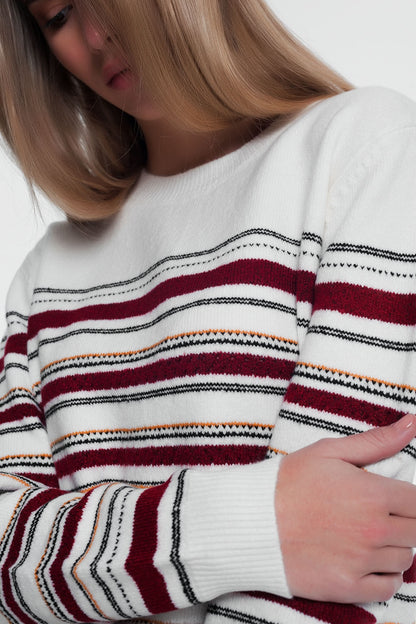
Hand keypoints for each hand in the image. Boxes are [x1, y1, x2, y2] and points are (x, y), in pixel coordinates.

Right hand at [275, 414, 415, 602]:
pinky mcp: (347, 587)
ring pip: (405, 559)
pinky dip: (386, 576)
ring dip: (394, 547)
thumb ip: (376, 441)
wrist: (251, 520)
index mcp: (372, 494)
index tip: (392, 497)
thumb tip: (412, 424)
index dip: (408, 498)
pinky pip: (388, 587)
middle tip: (379, 514)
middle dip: (404, 521)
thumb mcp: (328, 451)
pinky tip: (369, 561)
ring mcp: (361, 562)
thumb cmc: (288, 482)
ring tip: (368, 534)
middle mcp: (373, 530)